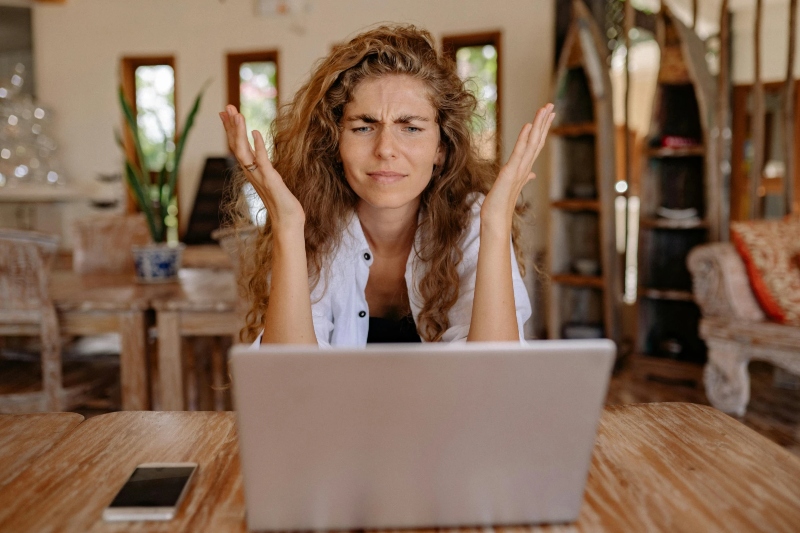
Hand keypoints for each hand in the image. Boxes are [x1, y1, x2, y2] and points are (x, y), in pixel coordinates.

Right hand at [219, 105, 304, 230]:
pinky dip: (258, 146)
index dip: (231, 129)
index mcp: (251, 171)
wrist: (287, 222)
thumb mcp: (271, 180)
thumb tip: (259, 156)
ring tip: (236, 114)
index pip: (237, 146)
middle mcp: (251, 173)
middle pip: (236, 145)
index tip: (225, 113)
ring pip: (243, 151)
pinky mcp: (270, 180)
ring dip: (239, 132)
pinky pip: (261, 160)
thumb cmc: (282, 204)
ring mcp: (259, 176)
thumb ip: (264, 168)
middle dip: (231, 125)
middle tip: (226, 107)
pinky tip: (255, 132)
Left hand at [481, 103, 554, 231]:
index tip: (548, 115)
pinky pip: (519, 152)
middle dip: (544, 122)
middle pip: (538, 140)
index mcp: (525, 168)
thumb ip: (523, 177)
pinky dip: (524, 138)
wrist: (496, 219)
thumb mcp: (511, 186)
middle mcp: (525, 167)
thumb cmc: (501, 204)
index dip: (542, 129)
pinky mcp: (511, 172)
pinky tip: (529, 126)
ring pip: (532, 143)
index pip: (536, 144)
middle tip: (551, 105)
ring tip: (544, 109)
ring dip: (539, 125)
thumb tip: (532, 174)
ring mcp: (520, 169)